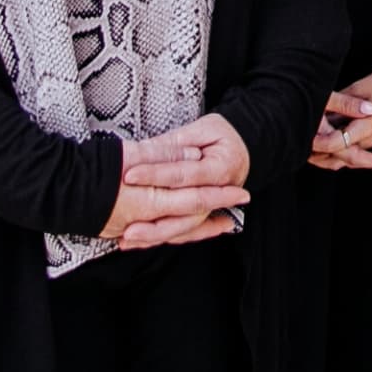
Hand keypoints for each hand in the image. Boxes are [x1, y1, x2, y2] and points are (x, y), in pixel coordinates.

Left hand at [108, 113, 251, 247]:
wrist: (244, 148)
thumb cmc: (224, 136)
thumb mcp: (203, 129)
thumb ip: (175, 142)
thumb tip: (143, 150)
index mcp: (222, 167)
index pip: (183, 174)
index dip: (155, 174)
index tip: (130, 175)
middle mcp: (219, 192)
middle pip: (185, 211)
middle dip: (153, 219)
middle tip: (126, 222)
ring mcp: (212, 207)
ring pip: (183, 228)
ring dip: (155, 235)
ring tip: (128, 237)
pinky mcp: (202, 215)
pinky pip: (182, 232)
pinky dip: (161, 238)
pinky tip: (140, 242)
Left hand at [308, 67, 371, 171]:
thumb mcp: (359, 88)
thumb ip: (340, 104)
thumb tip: (324, 110)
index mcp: (366, 127)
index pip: (335, 144)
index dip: (318, 143)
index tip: (307, 136)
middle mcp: (371, 138)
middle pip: (341, 159)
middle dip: (321, 157)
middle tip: (306, 149)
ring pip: (350, 158)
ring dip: (333, 156)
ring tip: (317, 149)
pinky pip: (360, 150)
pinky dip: (347, 151)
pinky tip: (339, 144)